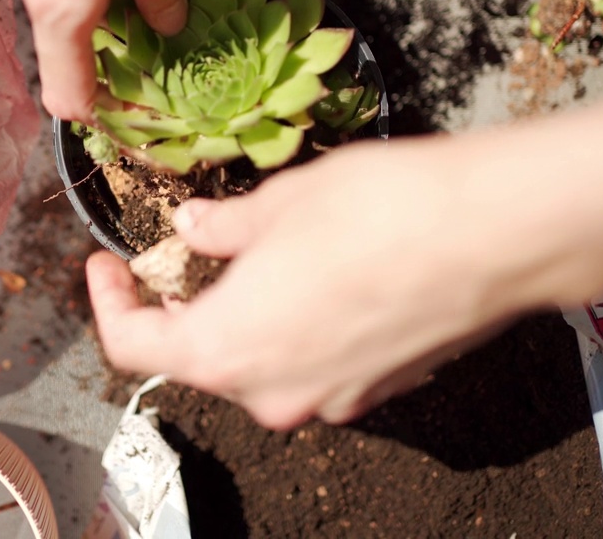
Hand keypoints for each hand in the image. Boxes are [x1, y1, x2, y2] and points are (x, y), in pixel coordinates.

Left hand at [87, 139, 571, 428]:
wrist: (497, 234)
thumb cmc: (381, 209)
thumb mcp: (280, 202)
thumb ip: (222, 228)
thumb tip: (192, 231)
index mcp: (227, 348)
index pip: (134, 346)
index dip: (109, 303)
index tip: (106, 263)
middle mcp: (272, 394)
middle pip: (200, 358)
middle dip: (180, 307)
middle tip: (179, 253)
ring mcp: (330, 401)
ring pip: (260, 362)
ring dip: (242, 316)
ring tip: (254, 257)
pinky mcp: (378, 390)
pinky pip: (314, 365)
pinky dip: (296, 328)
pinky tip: (318, 276)